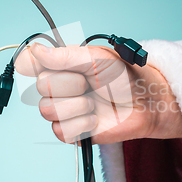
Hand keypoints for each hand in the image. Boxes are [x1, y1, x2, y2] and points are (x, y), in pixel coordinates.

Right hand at [15, 43, 181, 143]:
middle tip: (90, 84)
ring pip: (48, 110)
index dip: (42, 66)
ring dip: (76, 106)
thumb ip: (65, 56)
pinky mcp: (73, 132)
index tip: (63, 67)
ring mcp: (66, 110)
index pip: (34, 64)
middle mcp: (61, 87)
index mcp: (64, 66)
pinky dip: (80, 124)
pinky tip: (95, 119)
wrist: (147, 103)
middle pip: (41, 87)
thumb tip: (35, 50)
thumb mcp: (98, 59)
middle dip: (70, 85)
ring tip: (94, 103)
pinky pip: (60, 131)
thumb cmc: (128, 77)